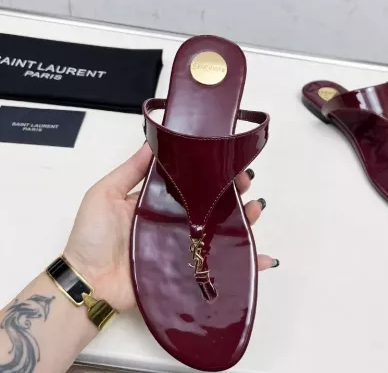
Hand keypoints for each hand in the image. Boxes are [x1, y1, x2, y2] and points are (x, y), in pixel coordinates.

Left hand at [64, 145, 275, 311]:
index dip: (210, 172)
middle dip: (233, 192)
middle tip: (246, 182)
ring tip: (256, 208)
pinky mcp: (188, 271)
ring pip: (221, 231)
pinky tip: (264, 258)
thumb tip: (154, 140)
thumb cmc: (92, 236)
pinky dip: (245, 264)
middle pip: (211, 205)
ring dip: (244, 219)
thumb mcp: (105, 194)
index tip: (227, 161)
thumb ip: (130, 170)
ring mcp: (183, 247)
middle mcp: (175, 222)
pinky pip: (221, 267)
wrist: (87, 283)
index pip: (191, 183)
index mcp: (159, 202)